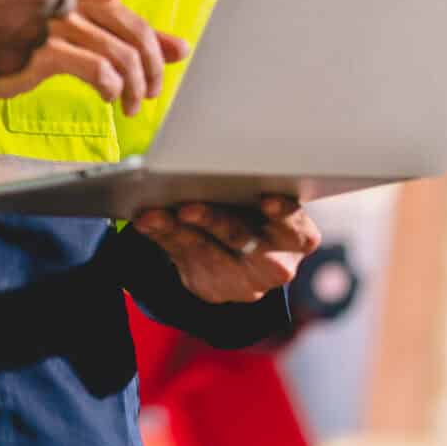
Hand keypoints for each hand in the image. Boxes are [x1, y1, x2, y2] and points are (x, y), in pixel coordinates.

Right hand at [0, 0, 217, 102]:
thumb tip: (103, 4)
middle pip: (125, 15)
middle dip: (160, 45)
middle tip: (180, 63)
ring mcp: (42, 16)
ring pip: (114, 47)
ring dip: (136, 78)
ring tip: (139, 98)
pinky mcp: (32, 51)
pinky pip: (91, 70)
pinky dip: (109, 84)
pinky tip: (111, 96)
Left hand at [131, 195, 319, 304]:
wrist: (246, 255)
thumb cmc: (259, 214)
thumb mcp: (266, 203)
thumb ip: (251, 185)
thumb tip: (216, 156)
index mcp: (298, 237)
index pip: (295, 226)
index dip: (282, 213)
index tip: (266, 200)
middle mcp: (276, 265)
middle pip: (243, 238)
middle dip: (214, 221)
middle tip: (188, 207)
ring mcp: (244, 282)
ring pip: (206, 252)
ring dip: (176, 231)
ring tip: (153, 215)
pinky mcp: (213, 289)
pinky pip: (183, 260)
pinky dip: (163, 237)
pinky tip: (148, 223)